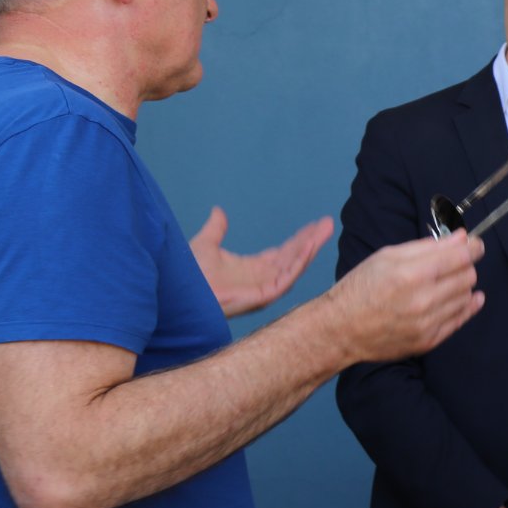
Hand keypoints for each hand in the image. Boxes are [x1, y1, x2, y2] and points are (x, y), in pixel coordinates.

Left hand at [191, 207, 333, 316]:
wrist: (180, 291)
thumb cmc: (187, 276)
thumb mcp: (205, 244)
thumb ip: (216, 229)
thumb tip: (218, 211)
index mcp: (252, 269)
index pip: (282, 252)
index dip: (298, 239)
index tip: (313, 225)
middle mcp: (262, 279)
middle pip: (293, 257)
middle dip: (311, 240)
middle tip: (327, 224)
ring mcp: (264, 288)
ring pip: (294, 266)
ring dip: (310, 248)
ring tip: (325, 231)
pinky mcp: (263, 296)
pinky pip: (286, 278)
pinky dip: (299, 263)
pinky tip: (309, 247)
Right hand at [326, 231, 483, 361]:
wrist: (341, 329)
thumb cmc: (360, 288)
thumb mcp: (387, 256)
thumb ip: (427, 246)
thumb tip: (461, 238)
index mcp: (413, 274)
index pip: (462, 256)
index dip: (473, 247)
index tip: (474, 244)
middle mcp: (424, 300)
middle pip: (468, 276)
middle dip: (464, 266)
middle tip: (452, 263)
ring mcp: (428, 323)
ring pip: (466, 297)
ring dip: (461, 286)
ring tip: (443, 283)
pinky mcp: (429, 340)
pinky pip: (460, 320)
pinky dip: (464, 306)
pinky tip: (462, 299)